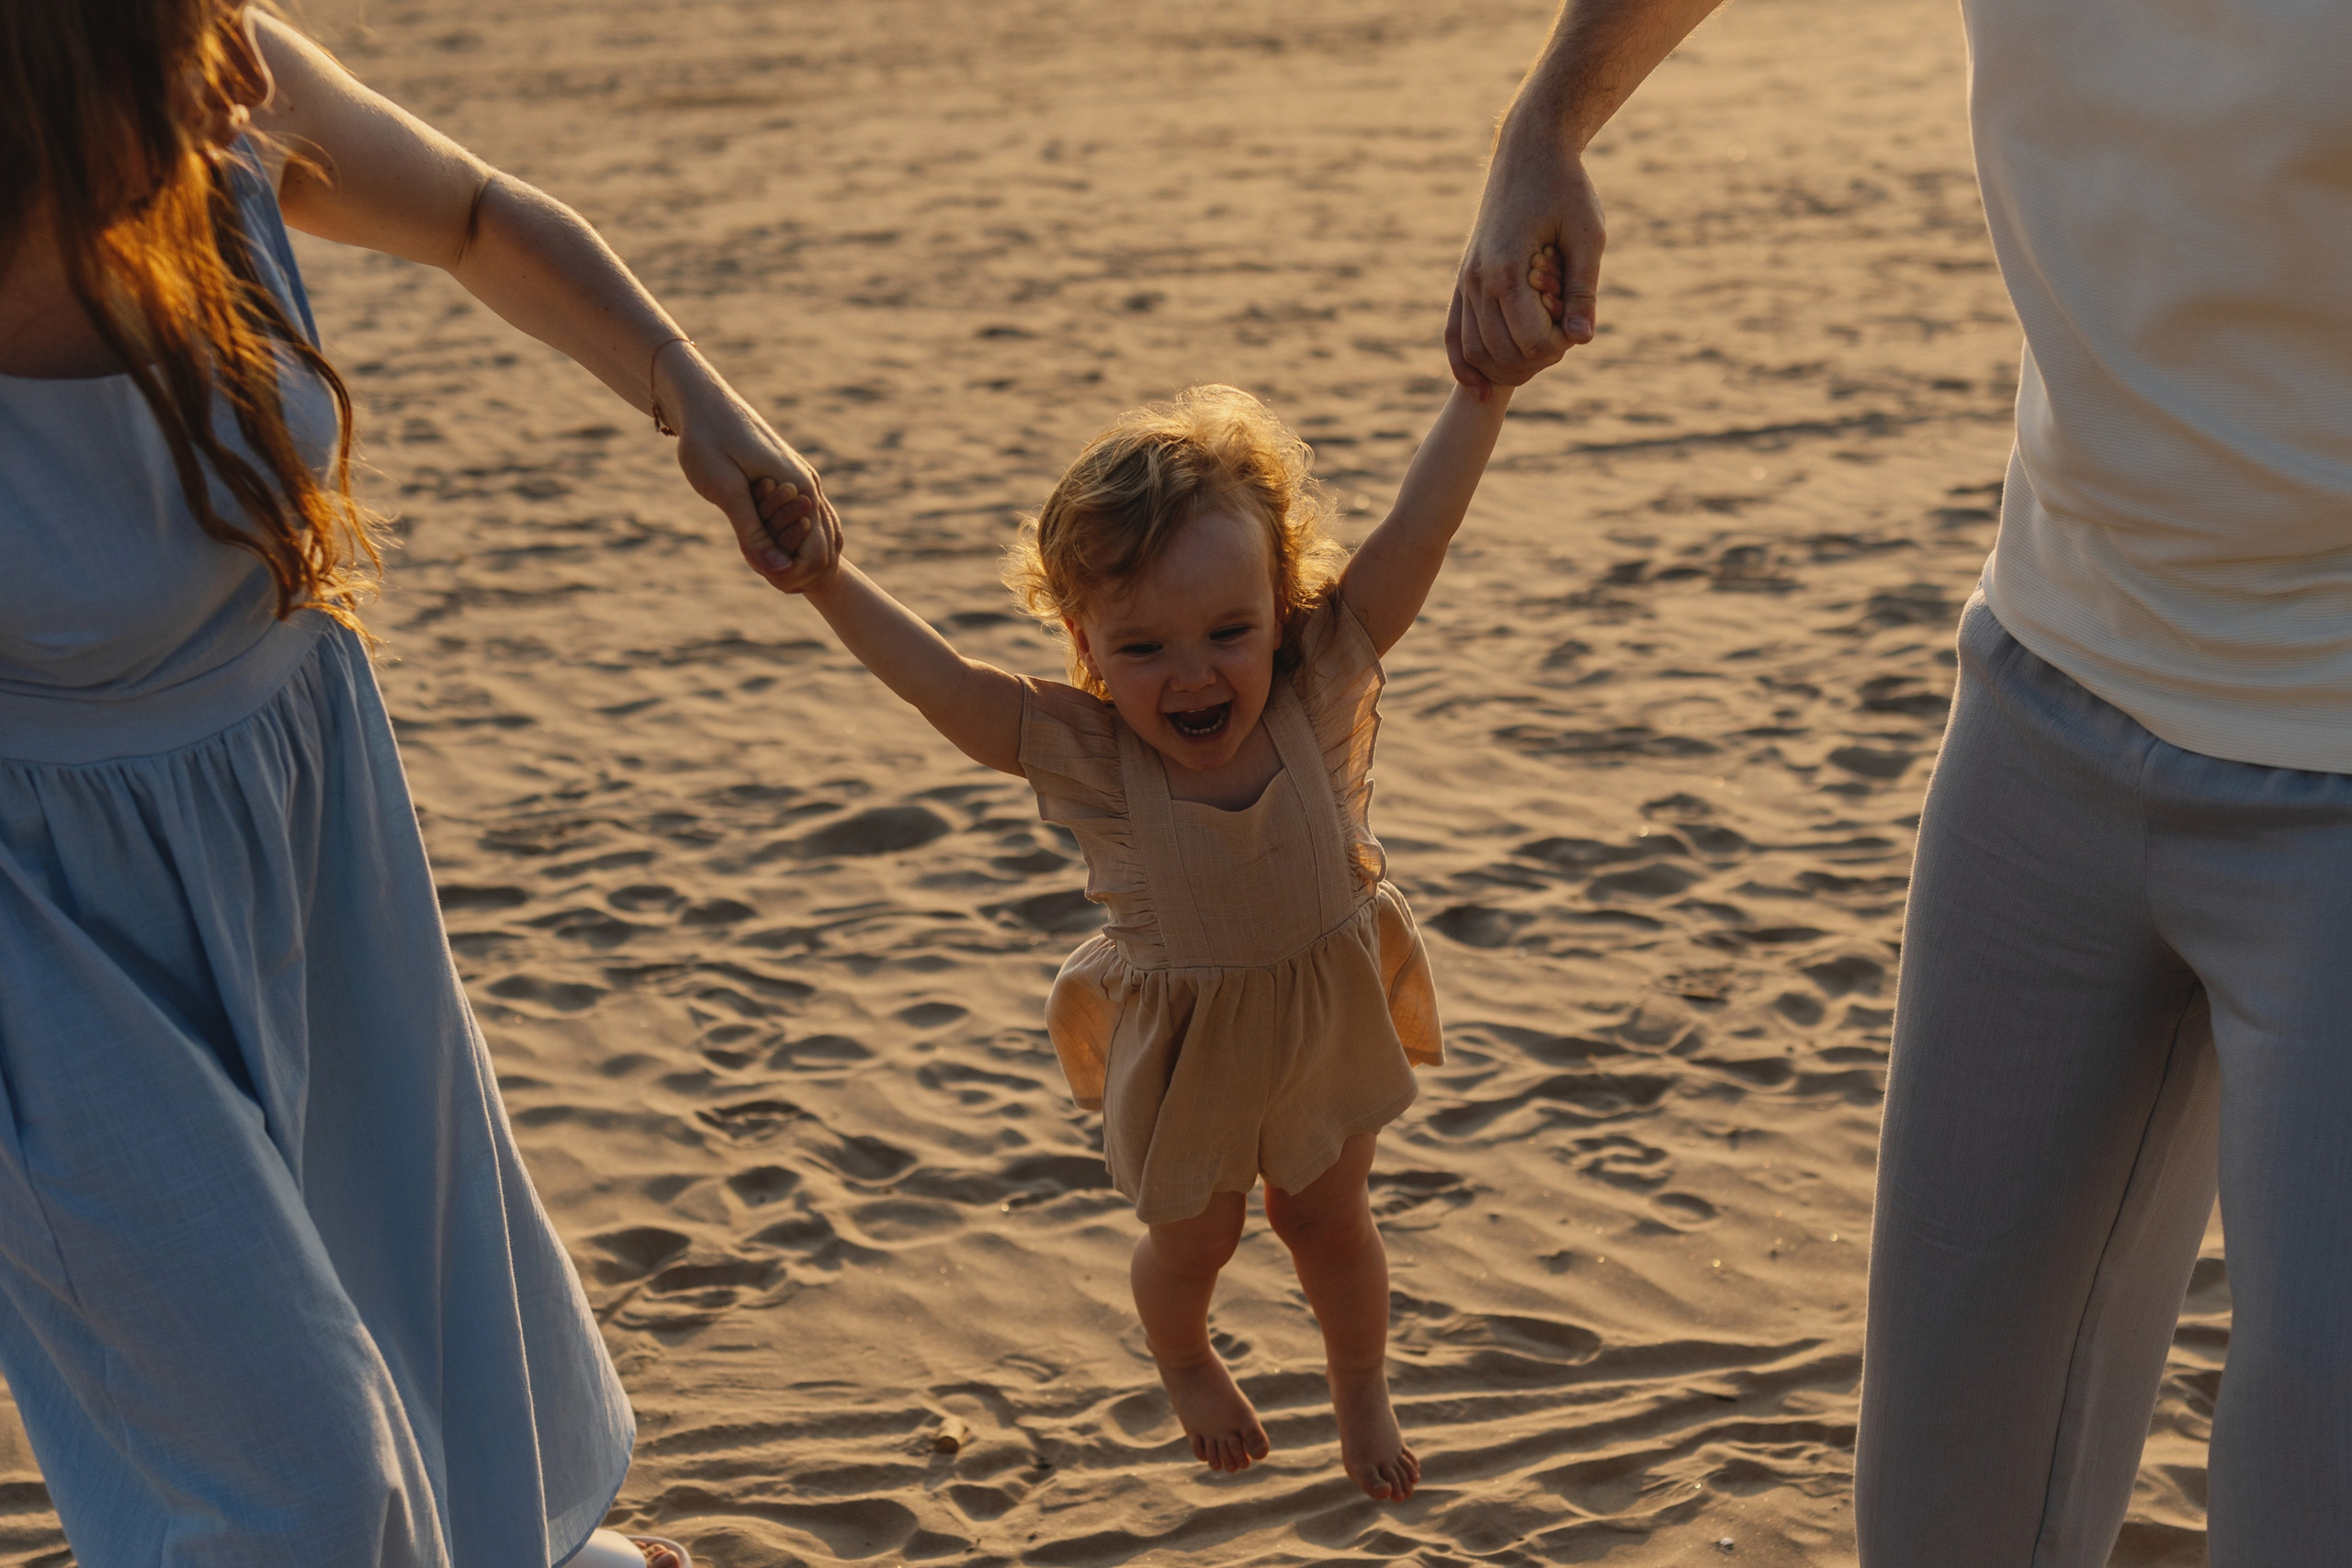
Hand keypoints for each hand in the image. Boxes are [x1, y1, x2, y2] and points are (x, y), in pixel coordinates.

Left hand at [659, 349, 841, 591]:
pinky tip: (772, 544)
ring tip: (764, 560)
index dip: (792, 574)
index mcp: (800, 488)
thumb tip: (776, 570)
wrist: (703, 400)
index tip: (760, 574)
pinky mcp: (792, 476)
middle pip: (825, 547)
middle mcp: (810, 484)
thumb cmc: (707, 440)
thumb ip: (752, 531)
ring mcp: (804, 479)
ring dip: (797, 555)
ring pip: (821, 533)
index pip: (817, 552)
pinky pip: (808, 519)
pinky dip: (795, 539)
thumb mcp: (724, 489)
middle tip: (760, 570)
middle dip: (797, 569)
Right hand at [1448, 124, 1604, 394]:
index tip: (1578, 326)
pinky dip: (1464, 364)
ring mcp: (1464, 280)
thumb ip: (1583, 290)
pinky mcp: (1462, 279)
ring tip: (1539, 353)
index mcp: (1507, 269)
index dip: (1561, 346)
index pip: (1531, 341)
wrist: (1528, 151)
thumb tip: (1583, 340)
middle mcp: (1477, 279)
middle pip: (1503, 353)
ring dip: (1506, 366)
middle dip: (1538, 358)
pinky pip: (1453, 333)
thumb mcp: (1588, 235)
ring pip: (1475, 351)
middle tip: (1563, 336)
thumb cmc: (1566, 188)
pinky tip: (1479, 387)